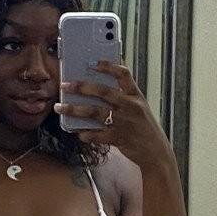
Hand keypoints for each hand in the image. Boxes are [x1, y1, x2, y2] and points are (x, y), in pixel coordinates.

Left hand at [55, 61, 173, 170]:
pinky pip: (98, 135)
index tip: (93, 62)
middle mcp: (130, 107)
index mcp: (136, 96)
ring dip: (74, 109)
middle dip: (81, 87)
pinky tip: (78, 132)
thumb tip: (95, 91)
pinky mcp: (119, 138)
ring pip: (95, 112)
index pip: (123, 74)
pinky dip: (86, 133)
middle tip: (65, 85)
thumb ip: (123, 98)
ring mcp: (124, 122)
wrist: (156, 153)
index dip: (108, 66)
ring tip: (60, 107)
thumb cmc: (144, 129)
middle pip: (103, 91)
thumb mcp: (139, 109)